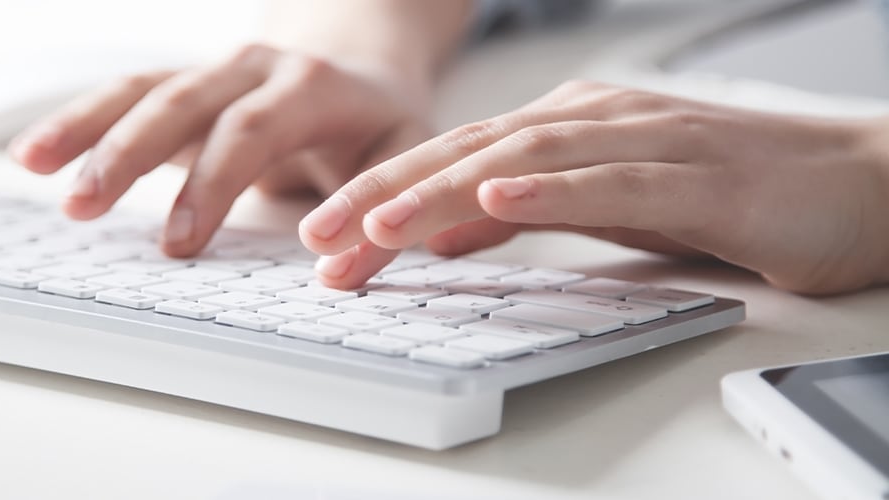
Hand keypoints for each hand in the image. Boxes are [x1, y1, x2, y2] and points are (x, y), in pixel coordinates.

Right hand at [9, 43, 432, 256]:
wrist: (359, 70)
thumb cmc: (378, 128)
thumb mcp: (402, 165)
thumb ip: (380, 222)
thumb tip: (340, 276)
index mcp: (312, 86)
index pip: (254, 127)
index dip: (214, 182)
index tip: (180, 241)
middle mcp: (256, 68)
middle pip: (183, 100)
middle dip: (129, 151)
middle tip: (83, 207)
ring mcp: (214, 72)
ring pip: (142, 88)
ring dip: (86, 127)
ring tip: (32, 165)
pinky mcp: (184, 87)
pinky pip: (125, 94)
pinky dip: (79, 121)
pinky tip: (35, 152)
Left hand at [299, 80, 888, 294]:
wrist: (853, 183)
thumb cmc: (725, 192)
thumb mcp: (600, 206)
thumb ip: (526, 213)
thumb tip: (444, 233)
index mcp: (562, 128)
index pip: (450, 162)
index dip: (379, 198)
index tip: (321, 244)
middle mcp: (591, 121)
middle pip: (466, 153)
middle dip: (383, 194)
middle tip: (316, 238)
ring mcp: (643, 139)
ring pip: (522, 160)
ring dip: (443, 192)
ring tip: (379, 225)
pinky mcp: (696, 174)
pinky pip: (613, 179)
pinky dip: (552, 191)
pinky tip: (500, 203)